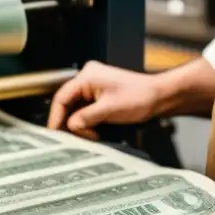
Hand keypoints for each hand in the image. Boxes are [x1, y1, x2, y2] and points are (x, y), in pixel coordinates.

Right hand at [47, 61, 161, 138]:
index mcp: (87, 76)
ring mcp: (93, 85)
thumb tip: (70, 126)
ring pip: (76, 107)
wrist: (160, 96)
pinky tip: (92, 130)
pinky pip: (85, 108)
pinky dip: (87, 120)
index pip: (62, 97)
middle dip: (70, 122)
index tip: (55, 133)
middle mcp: (87, 77)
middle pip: (67, 102)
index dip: (56, 117)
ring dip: (80, 123)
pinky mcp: (99, 93)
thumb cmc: (140, 97)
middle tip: (74, 138)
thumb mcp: (109, 110)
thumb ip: (86, 118)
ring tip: (89, 135)